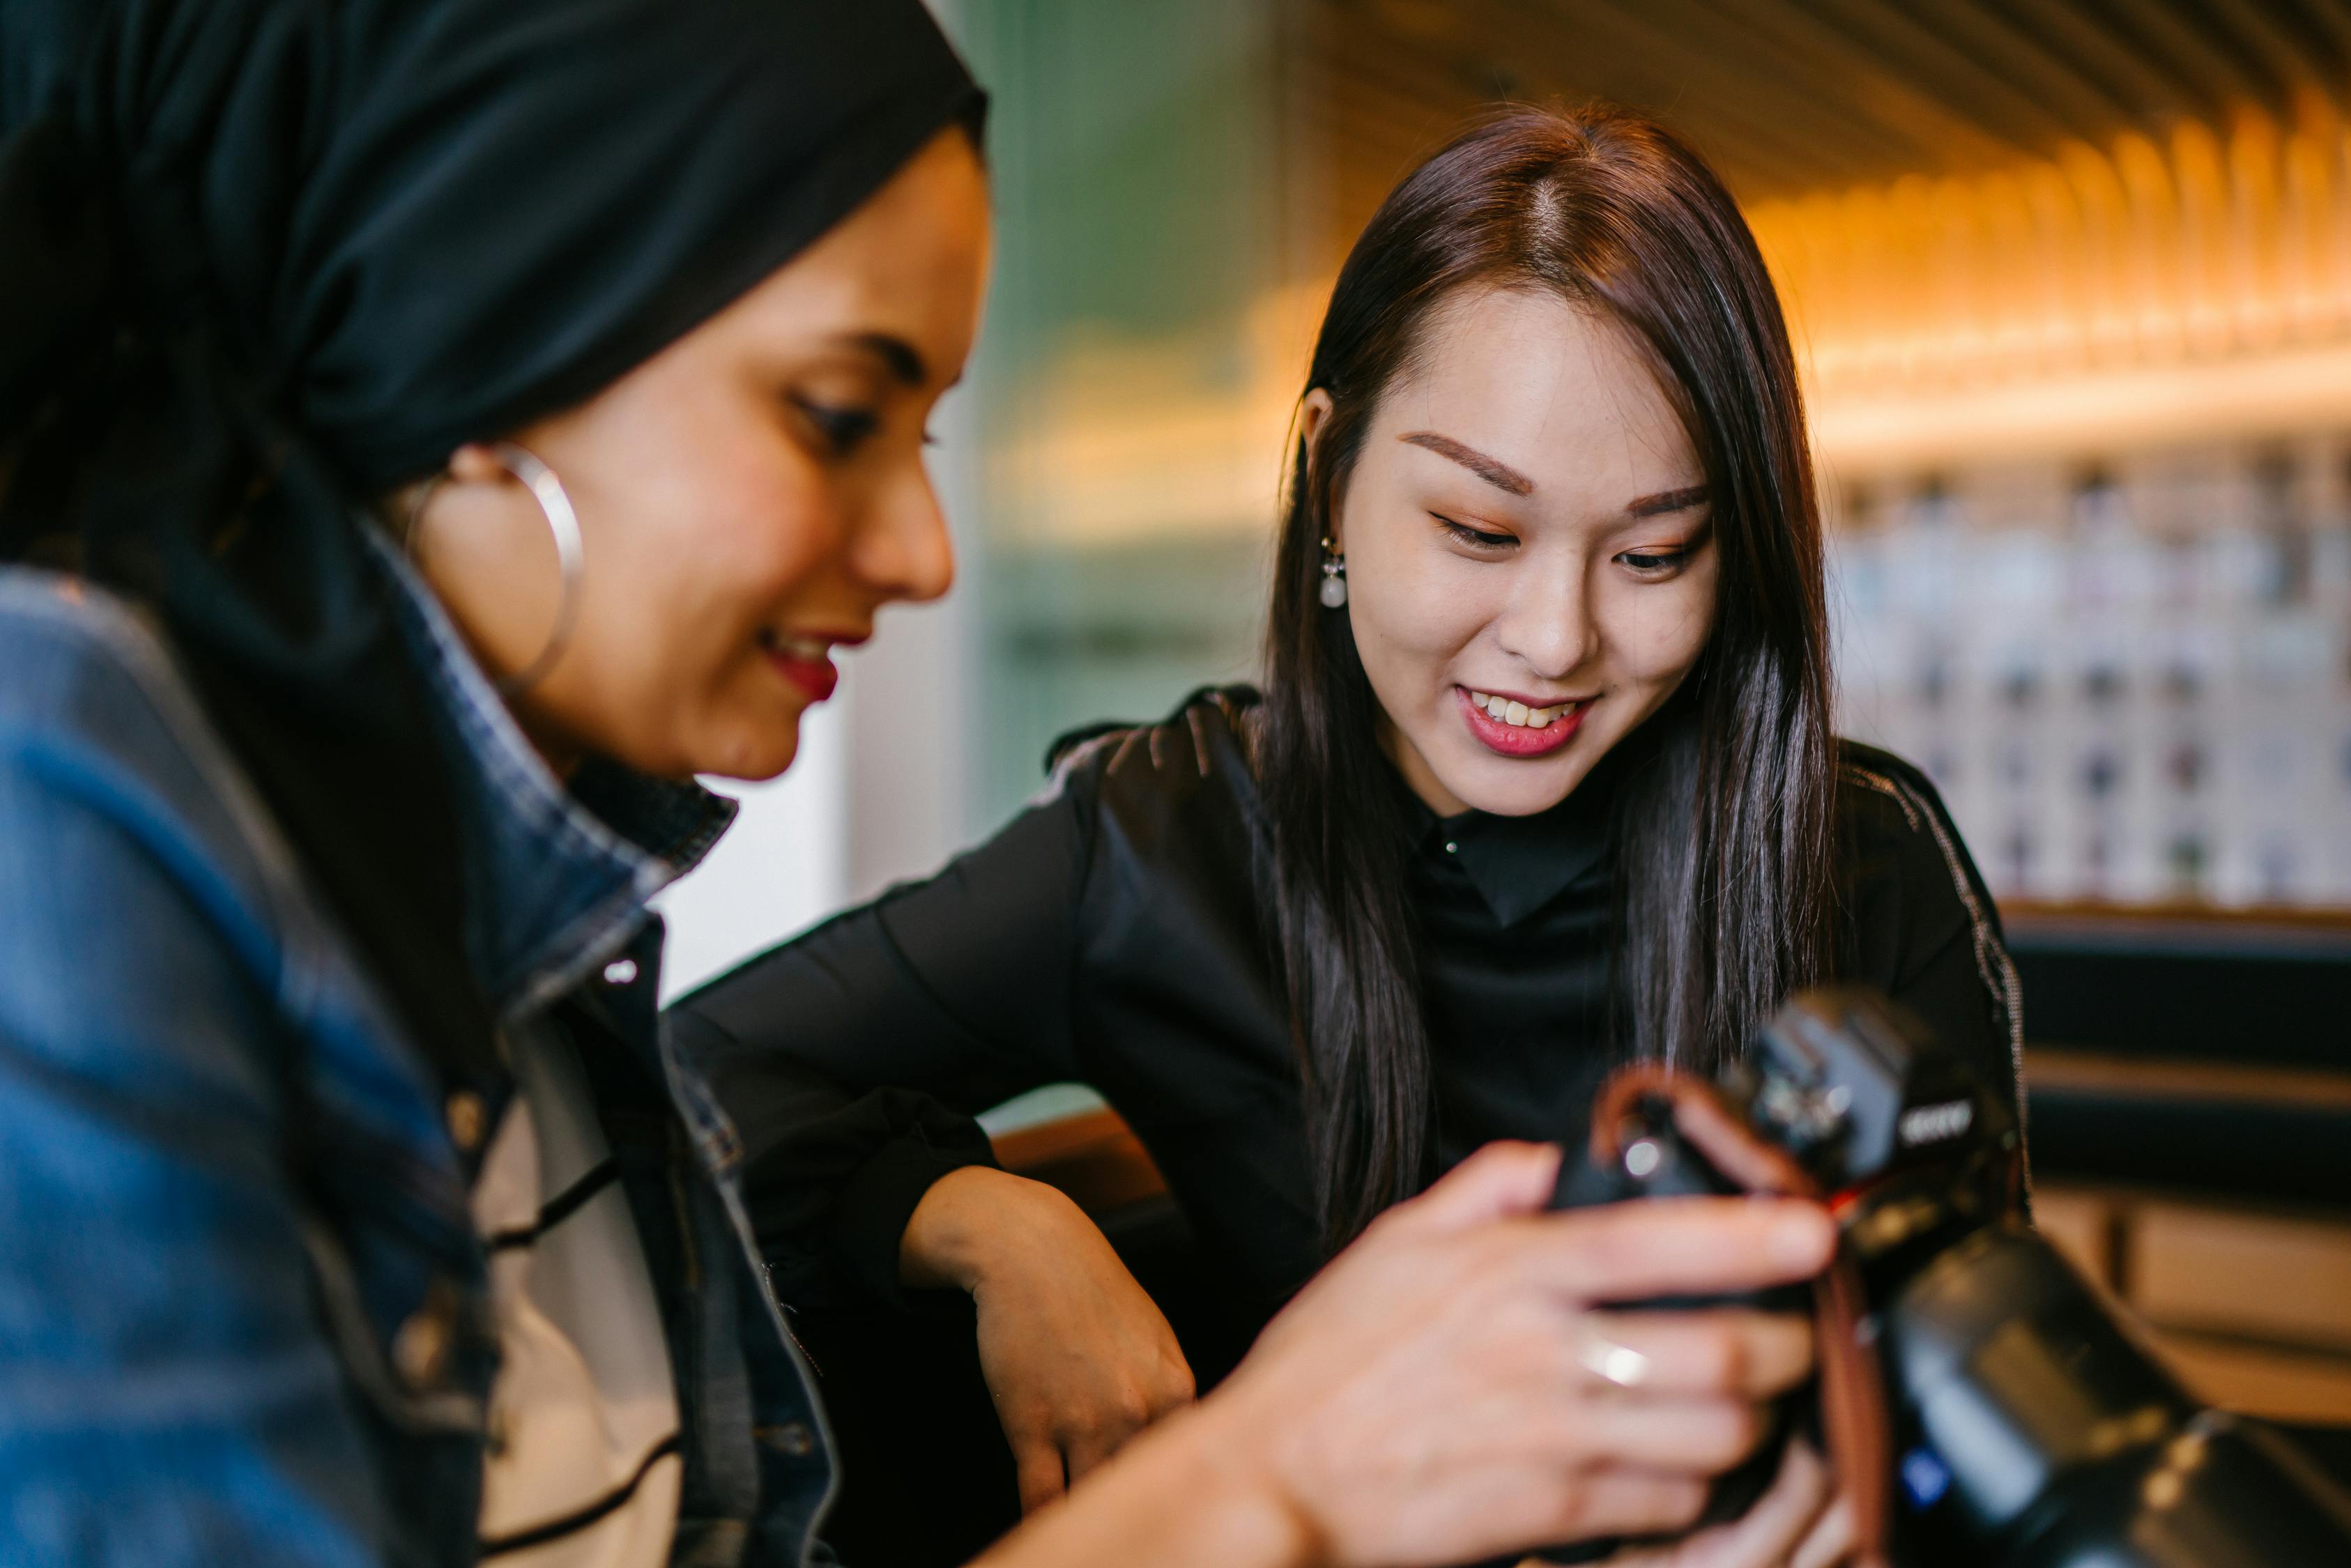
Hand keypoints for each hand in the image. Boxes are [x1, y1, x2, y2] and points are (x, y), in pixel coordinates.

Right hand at [901, 1165, 1195, 1510]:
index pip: (1185, 1464)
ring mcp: (1084, 1421)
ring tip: (1093, 1534)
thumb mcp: (1154, 1338)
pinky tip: (1048, 1529)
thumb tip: (1181, 1443)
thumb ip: (1170, 1396)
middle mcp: (1137, 1410)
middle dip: (1137, 1513)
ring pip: (1094, 1501)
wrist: (1030, 1252)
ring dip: (1091, 1518)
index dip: (1177, 1496)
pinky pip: (1040, 1496)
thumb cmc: (1091, 1290)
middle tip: (1142, 1536)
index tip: (1174, 1519)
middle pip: (1143, 1489)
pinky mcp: (1032, 1426)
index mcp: (1175, 1389)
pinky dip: (1044, 1520)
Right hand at [1196, 1141, 1837, 1567]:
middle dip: (1788, 1347)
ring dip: (1753, 1423)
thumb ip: (1484, 1188)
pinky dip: (1698, 1487)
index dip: (1752, 1234)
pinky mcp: (1556, 1513)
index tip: (1814, 1230)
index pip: (1656, 1239)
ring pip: (1715, 1433)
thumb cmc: (1328, 1366)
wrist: (1276, 1478)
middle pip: (1722, 1349)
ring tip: (1748, 1406)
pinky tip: (1683, 1467)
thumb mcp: (1394, 1243)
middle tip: (1794, 1337)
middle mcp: (1544, 1351)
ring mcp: (1556, 1437)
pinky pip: (1671, 1503)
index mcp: (1509, 1272)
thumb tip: (1555, 1159)